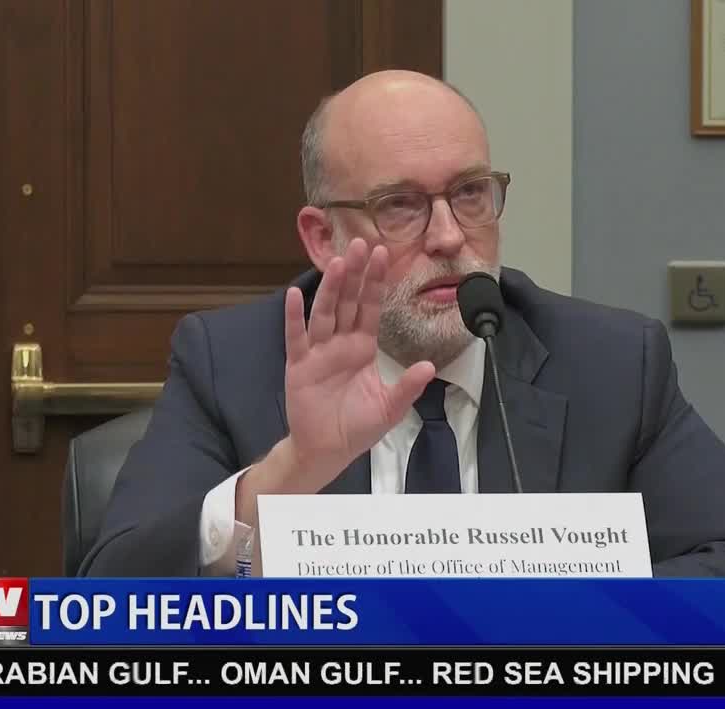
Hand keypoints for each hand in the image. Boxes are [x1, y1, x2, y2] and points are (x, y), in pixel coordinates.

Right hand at [272, 238, 434, 491]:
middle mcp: (340, 343)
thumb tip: (430, 365)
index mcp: (363, 347)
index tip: (382, 253)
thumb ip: (407, 386)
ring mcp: (318, 352)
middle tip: (360, 243)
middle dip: (355, 273)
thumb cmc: (358, 426)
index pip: (371, 308)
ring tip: (337, 263)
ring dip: (330, 288)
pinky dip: (294, 316)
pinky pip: (296, 337)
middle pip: (348, 301)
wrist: (328, 450)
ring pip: (325, 313)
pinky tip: (295, 294)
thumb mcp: (390, 407)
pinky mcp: (298, 365)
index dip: (376, 282)